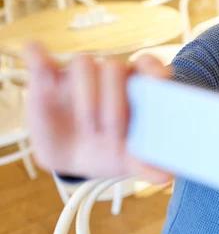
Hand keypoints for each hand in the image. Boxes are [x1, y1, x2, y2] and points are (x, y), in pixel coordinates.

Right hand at [24, 42, 172, 183]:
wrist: (77, 157)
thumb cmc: (111, 149)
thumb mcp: (128, 159)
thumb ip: (147, 164)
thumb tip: (166, 176)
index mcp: (135, 88)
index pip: (147, 64)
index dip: (154, 70)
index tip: (159, 82)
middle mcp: (108, 76)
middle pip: (114, 68)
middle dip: (115, 100)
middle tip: (113, 133)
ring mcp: (77, 77)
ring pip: (83, 63)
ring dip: (87, 93)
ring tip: (89, 126)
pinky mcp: (47, 80)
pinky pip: (38, 57)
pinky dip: (37, 56)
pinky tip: (43, 72)